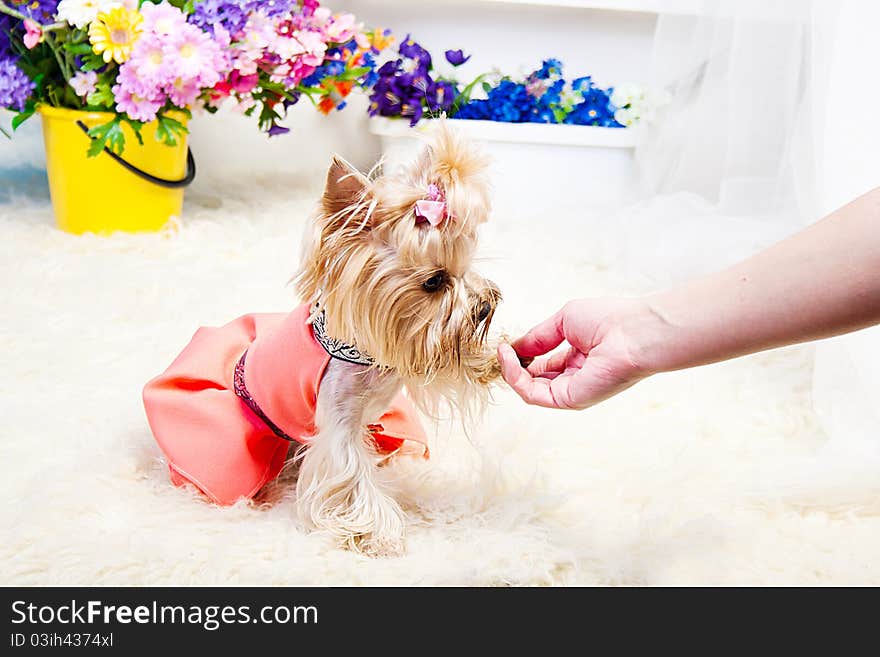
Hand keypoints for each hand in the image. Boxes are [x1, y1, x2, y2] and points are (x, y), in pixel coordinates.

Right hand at [497, 298, 652, 409]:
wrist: (633, 332)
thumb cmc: (608, 320)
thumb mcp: (563, 321)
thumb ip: (538, 337)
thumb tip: (514, 347)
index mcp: (578, 358)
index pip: (543, 364)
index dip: (522, 355)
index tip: (507, 343)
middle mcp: (575, 377)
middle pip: (534, 380)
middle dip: (513, 366)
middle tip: (501, 350)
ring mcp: (572, 391)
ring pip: (529, 389)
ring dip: (510, 371)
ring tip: (503, 352)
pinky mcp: (569, 400)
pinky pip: (533, 394)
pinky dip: (516, 378)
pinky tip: (510, 358)